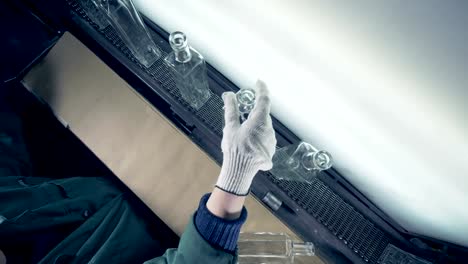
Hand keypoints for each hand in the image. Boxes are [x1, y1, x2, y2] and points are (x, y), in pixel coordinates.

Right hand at [215, 80, 276, 194]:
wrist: (240, 171)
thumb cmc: (235, 149)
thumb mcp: (230, 127)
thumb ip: (231, 109)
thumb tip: (229, 95)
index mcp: (260, 121)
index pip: (264, 99)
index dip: (261, 89)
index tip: (259, 82)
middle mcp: (269, 129)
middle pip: (262, 115)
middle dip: (253, 112)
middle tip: (241, 115)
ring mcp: (271, 140)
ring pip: (263, 127)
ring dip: (254, 126)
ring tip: (241, 135)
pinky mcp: (270, 150)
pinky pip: (264, 138)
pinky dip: (256, 137)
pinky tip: (247, 144)